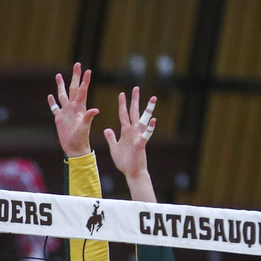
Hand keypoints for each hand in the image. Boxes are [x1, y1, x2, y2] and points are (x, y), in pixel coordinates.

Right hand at [48, 62, 97, 158]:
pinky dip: (52, 102)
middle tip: (77, 64)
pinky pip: (55, 108)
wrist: (74, 148)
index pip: (82, 91)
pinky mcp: (59, 119)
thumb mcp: (85, 127)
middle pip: (73, 88)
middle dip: (75, 76)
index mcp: (80, 107)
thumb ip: (89, 117)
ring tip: (59, 75)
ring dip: (61, 85)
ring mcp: (66, 112)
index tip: (88, 70)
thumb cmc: (81, 139)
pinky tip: (50, 95)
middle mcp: (73, 107)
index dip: (85, 81)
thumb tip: (96, 110)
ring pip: (62, 95)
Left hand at [103, 86, 156, 200]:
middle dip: (134, 100)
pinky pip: (146, 135)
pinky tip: (153, 120)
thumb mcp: (114, 148)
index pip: (123, 114)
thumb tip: (107, 130)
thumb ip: (111, 138)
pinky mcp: (141, 144)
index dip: (122, 104)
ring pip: (143, 120)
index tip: (122, 93)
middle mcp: (133, 131)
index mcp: (126, 132)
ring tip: (153, 98)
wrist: (131, 172)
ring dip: (148, 109)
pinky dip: (149, 128)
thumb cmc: (124, 161)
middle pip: (134, 113)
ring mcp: (138, 137)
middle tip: (136, 88)